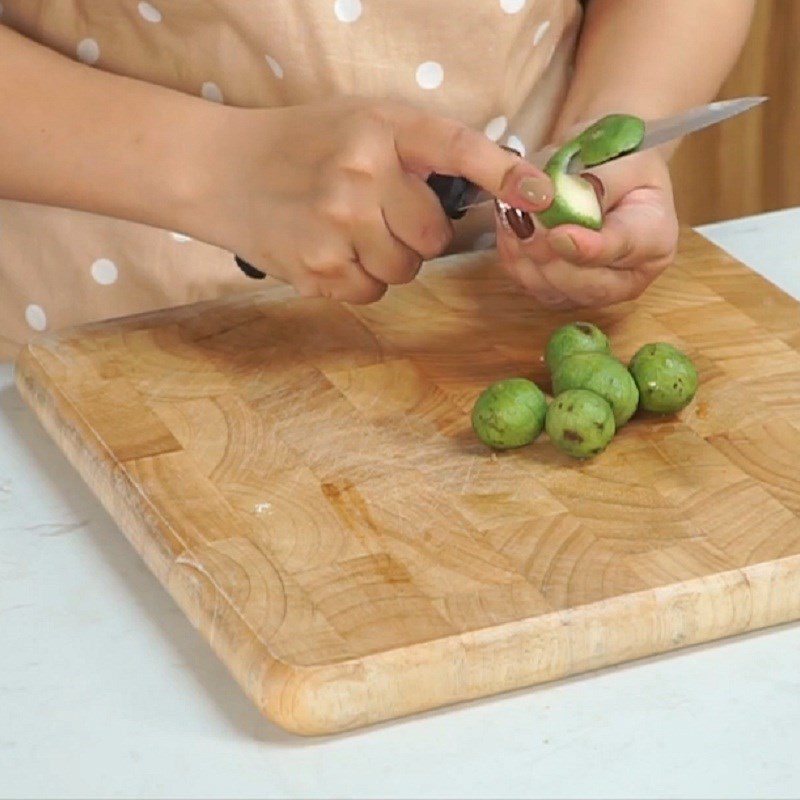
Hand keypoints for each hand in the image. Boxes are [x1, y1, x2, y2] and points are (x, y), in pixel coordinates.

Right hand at [191, 98, 553, 302]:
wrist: (222, 171)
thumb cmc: (301, 145)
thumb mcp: (360, 122)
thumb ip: (417, 148)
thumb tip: (488, 192)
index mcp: (382, 125)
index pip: (457, 148)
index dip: (505, 173)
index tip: (544, 194)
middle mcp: (363, 171)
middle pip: (433, 235)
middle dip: (414, 233)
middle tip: (374, 213)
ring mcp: (339, 222)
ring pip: (404, 269)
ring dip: (384, 259)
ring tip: (342, 230)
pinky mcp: (318, 267)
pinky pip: (370, 292)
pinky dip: (356, 280)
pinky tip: (326, 252)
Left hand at [496, 147, 678, 308]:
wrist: (604, 168)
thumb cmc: (621, 158)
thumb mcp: (622, 154)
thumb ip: (598, 180)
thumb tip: (562, 200)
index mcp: (655, 238)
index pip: (621, 249)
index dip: (588, 248)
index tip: (560, 235)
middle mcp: (628, 277)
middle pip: (586, 284)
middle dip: (549, 255)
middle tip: (523, 221)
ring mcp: (592, 290)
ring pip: (552, 290)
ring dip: (524, 256)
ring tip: (512, 216)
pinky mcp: (560, 291)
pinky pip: (530, 284)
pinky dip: (514, 258)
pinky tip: (509, 227)